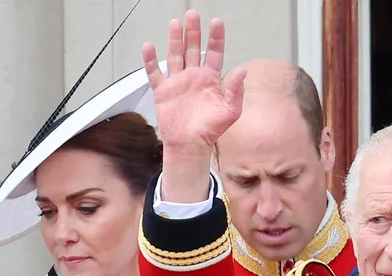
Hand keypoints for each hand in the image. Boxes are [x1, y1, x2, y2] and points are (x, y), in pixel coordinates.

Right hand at [142, 10, 244, 154]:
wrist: (190, 146)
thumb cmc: (211, 131)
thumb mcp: (231, 111)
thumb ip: (236, 90)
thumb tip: (242, 71)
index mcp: (211, 80)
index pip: (214, 53)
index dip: (215, 38)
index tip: (216, 23)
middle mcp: (194, 78)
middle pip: (193, 48)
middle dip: (193, 31)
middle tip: (193, 15)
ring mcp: (178, 83)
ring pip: (175, 55)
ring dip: (175, 40)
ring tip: (175, 24)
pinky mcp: (163, 91)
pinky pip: (155, 73)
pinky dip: (150, 61)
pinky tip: (149, 47)